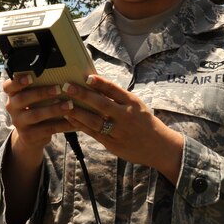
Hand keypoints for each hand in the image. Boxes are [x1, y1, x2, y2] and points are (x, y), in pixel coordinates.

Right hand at [3, 74, 75, 156]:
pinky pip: (46, 129)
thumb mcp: (33, 98)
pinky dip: (61, 124)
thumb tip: (62, 72)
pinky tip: (72, 121)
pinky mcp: (28, 135)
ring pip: (35, 115)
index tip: (30, 77)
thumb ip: (39, 86)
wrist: (31, 136)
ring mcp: (19, 123)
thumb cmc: (36, 108)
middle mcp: (12, 108)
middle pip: (22, 99)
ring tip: (69, 105)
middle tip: (58, 88)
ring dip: (53, 109)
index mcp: (12, 94)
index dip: (17, 81)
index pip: (8, 86)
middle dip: (41, 93)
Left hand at [61, 75, 183, 184]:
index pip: (114, 90)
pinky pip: (94, 133)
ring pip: (95, 120)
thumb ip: (118, 97)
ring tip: (64, 104)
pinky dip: (81, 125)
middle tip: (68, 87)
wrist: (159, 147)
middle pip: (102, 104)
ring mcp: (119, 131)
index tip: (87, 76)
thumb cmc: (144, 122)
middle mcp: (126, 116)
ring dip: (78, 112)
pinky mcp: (113, 144)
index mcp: (132, 103)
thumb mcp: (136, 106)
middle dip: (83, 95)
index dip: (100, 83)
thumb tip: (95, 83)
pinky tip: (70, 119)